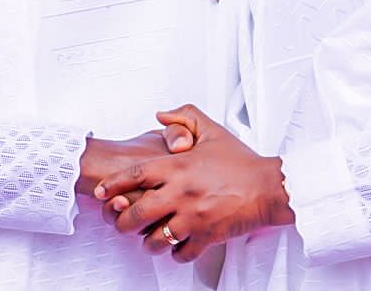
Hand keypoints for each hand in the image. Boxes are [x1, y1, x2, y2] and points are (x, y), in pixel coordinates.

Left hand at [94, 105, 292, 262]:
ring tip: (148, 240)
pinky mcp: (206, 236)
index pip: (135, 175)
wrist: (270, 187)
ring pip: (155, 239)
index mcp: (178, 167)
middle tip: (119, 224)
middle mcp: (181, 193)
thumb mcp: (212, 130)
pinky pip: (181, 253)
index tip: (100, 192)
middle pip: (137, 213)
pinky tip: (176, 247)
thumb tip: (160, 115)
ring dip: (147, 242)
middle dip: (122, 222)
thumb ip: (185, 118)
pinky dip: (175, 253)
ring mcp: (193, 217)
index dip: (112, 184)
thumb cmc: (242, 160)